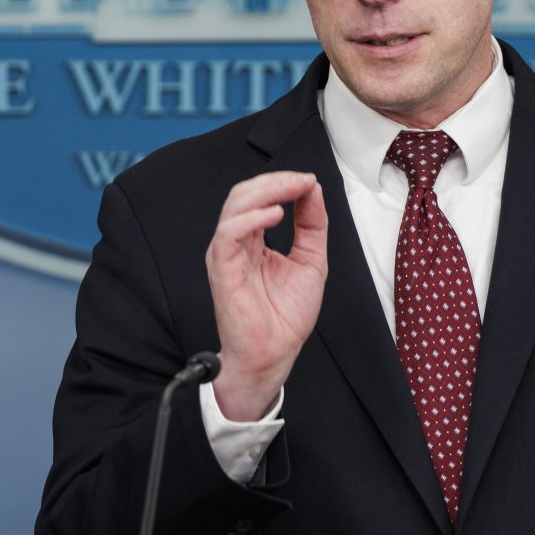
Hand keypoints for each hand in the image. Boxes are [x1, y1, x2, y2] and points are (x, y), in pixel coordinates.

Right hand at [205, 171, 327, 420]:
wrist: (274, 354)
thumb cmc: (285, 317)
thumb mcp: (310, 260)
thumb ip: (311, 225)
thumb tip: (313, 191)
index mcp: (253, 240)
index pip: (260, 197)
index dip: (284, 183)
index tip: (310, 181)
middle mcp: (236, 243)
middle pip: (244, 194)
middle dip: (275, 181)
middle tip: (302, 180)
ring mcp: (226, 254)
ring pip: (235, 206)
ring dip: (266, 191)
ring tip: (292, 189)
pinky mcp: (222, 269)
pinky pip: (228, 234)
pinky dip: (251, 218)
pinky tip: (275, 214)